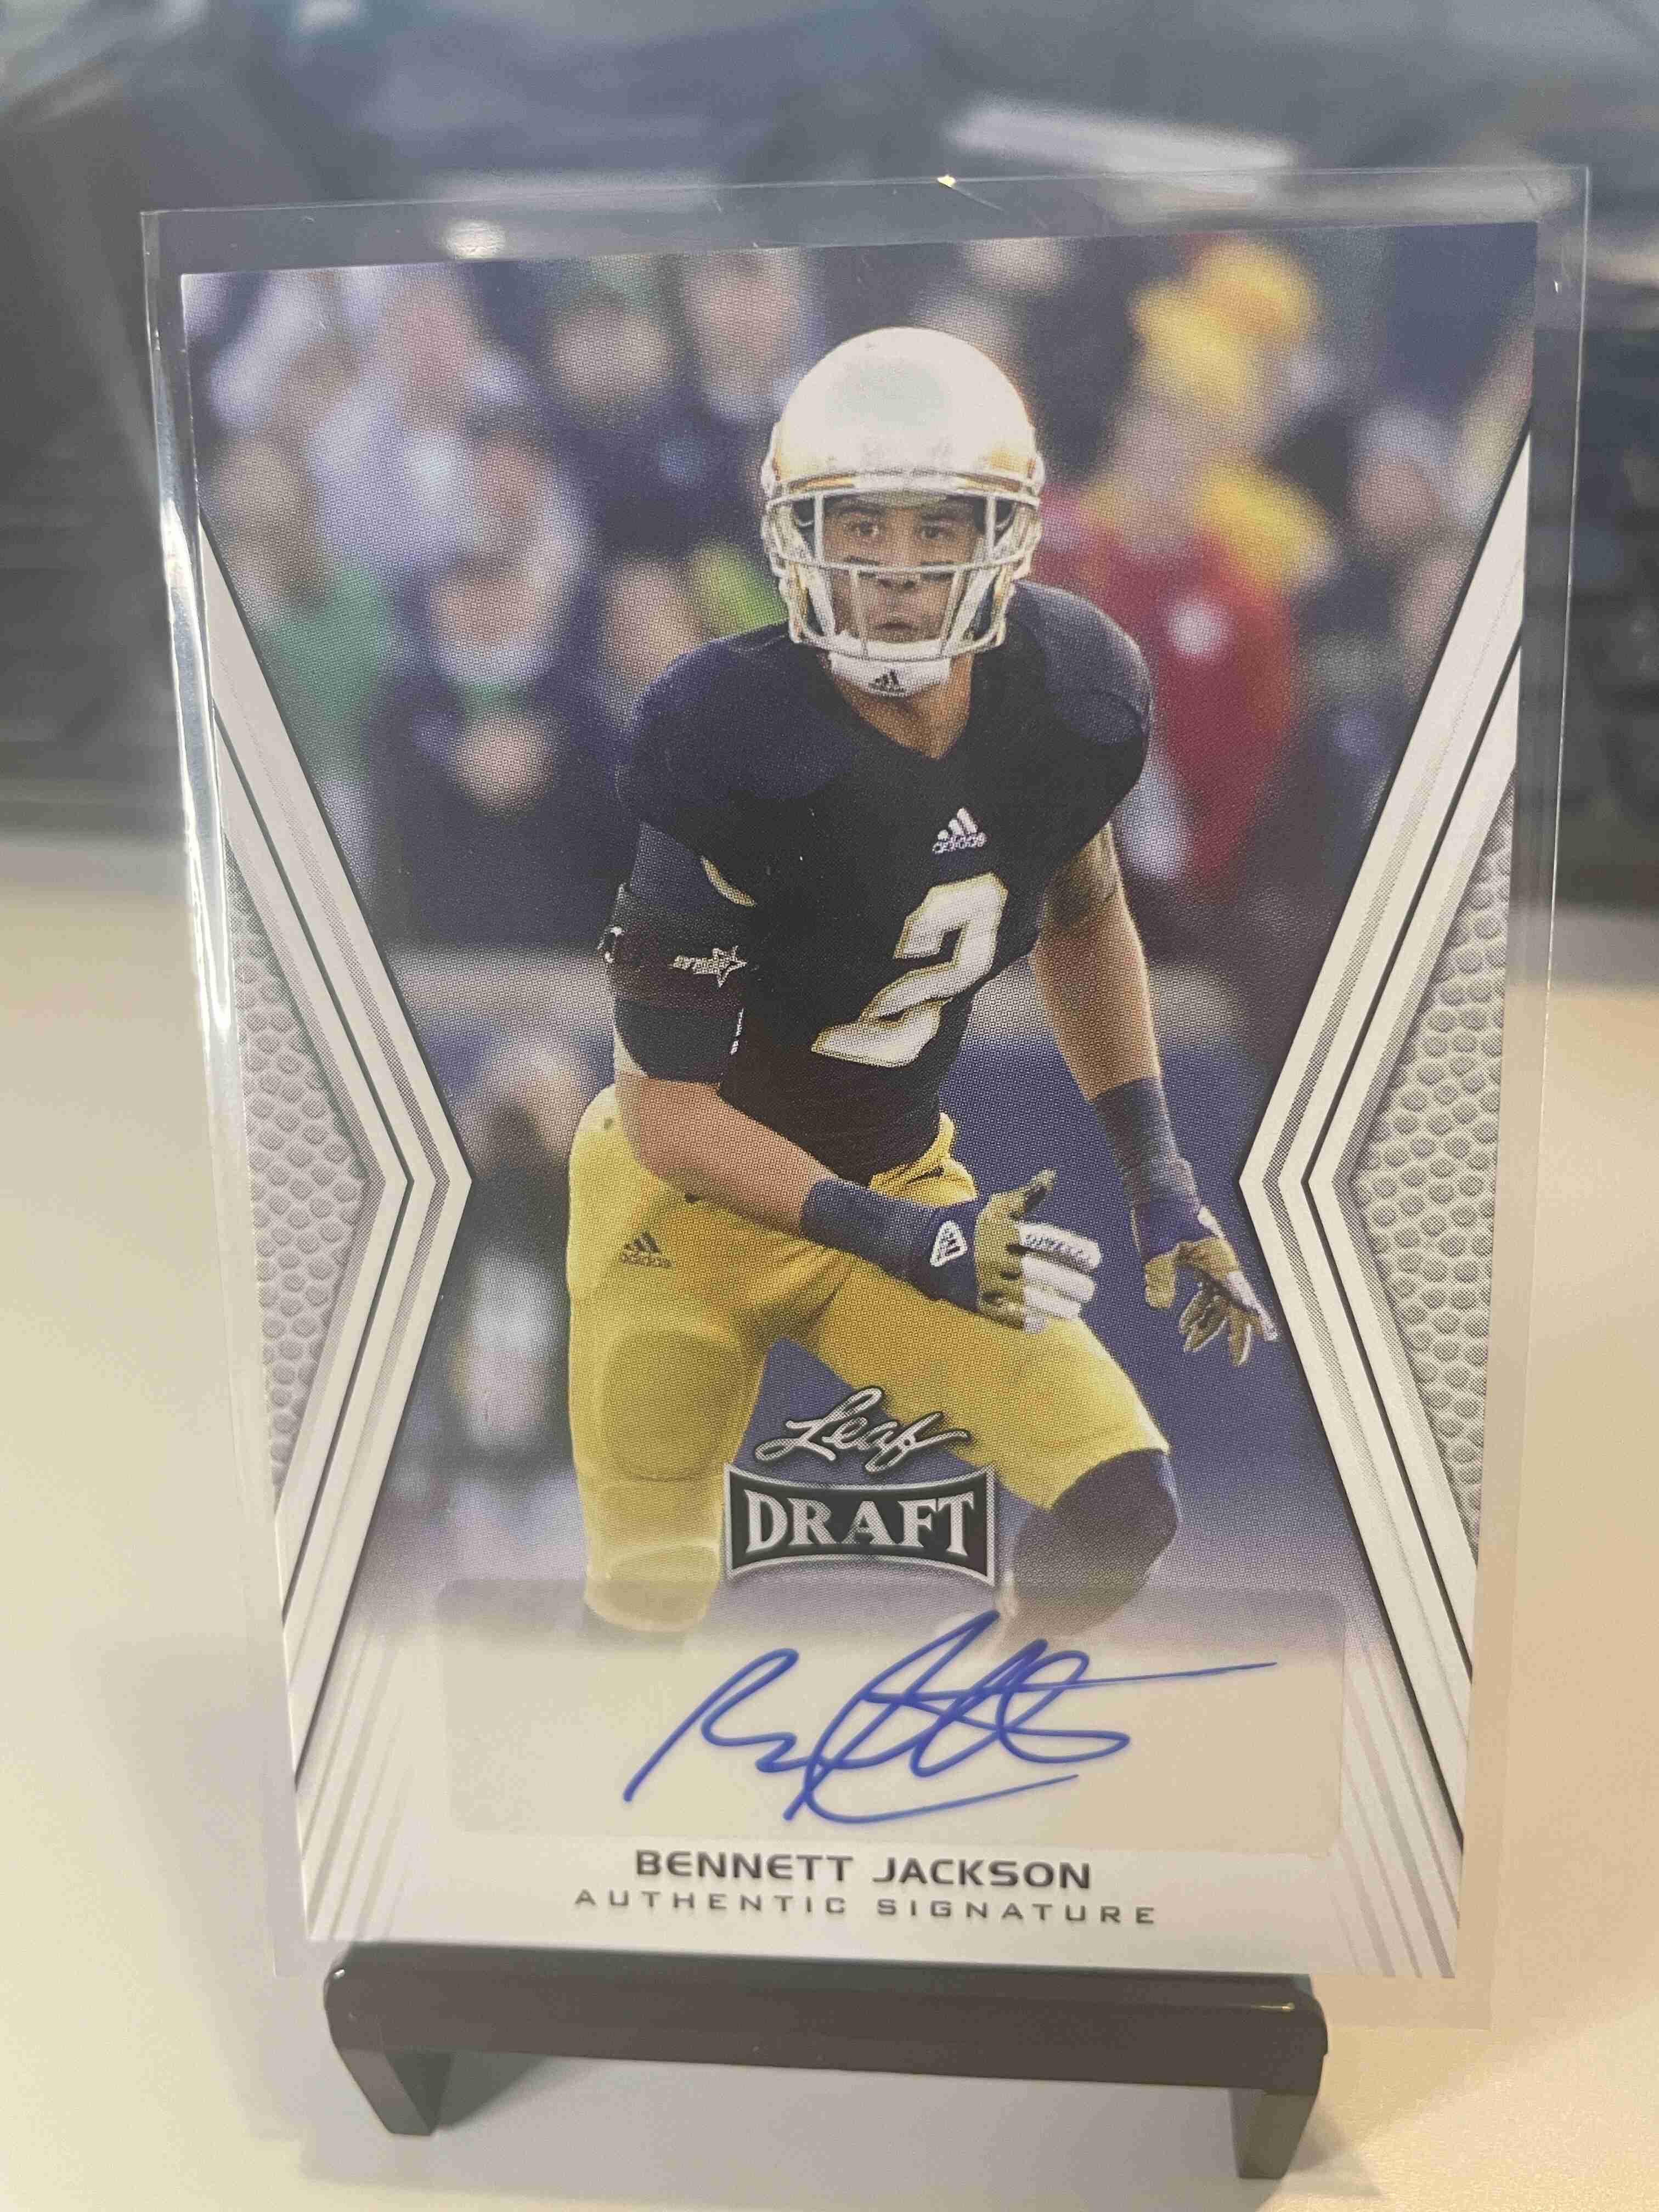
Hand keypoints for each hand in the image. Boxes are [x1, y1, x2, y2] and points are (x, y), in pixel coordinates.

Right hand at [905, 1170, 1099, 1332]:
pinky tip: (1042, 1323)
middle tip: (1089, 1290)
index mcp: (1000, 1230)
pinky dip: (1024, 1321)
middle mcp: (992, 1256)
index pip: (1044, 1240)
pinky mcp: (973, 1302)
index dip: (1072, 1249)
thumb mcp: (993, 1206)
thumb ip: (1025, 1197)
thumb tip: (1051, 1176)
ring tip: (1074, 1310)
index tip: (1094, 1259)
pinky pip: (1003, 1317)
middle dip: (1069, 1283)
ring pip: (1026, 1297)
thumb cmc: (965, 1222)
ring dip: (1054, 1306)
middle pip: (1039, 1271)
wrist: (920, 1246)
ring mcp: (982, 1281)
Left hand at [1132, 1190, 1277, 1365]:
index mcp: (1217, 1261)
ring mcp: (1213, 1264)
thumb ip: (1159, 1279)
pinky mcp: (1202, 1262)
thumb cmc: (1160, 1217)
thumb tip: (1159, 1308)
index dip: (1255, 1317)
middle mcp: (1221, 1264)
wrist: (1158, 1190)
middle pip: (1235, 1305)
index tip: (1269, 1336)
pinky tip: (1183, 1327)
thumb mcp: (1155, 1250)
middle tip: (1236, 1362)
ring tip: (1188, 1346)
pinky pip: (1206, 1293)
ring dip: (1207, 1325)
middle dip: (1236, 1335)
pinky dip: (1197, 1310)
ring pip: (1218, 1302)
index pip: (1240, 1295)